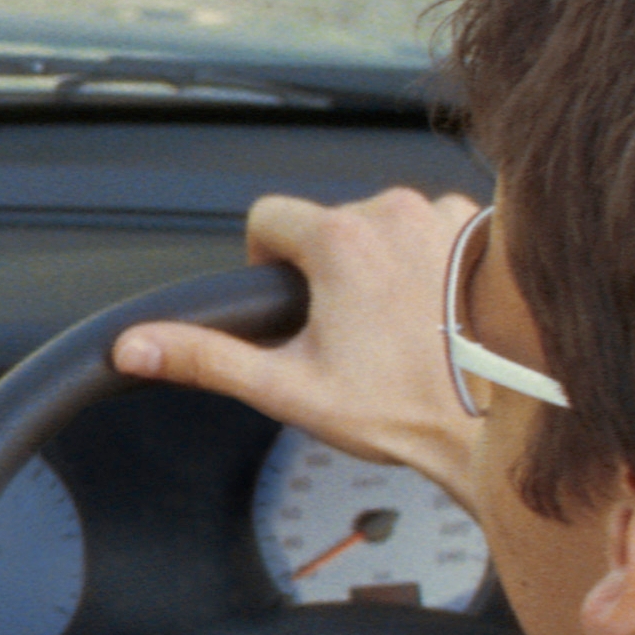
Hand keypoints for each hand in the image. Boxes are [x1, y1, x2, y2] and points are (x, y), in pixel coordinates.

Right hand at [114, 186, 491, 496]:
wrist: (498, 422)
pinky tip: (437, 310)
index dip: (265, 265)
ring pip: (380, 223)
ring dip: (379, 261)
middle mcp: (393, 211)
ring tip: (398, 325)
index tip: (292, 306)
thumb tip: (136, 348)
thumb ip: (206, 358)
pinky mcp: (481, 229)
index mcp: (339, 239)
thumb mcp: (287, 390)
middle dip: (327, 270)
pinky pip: (431, 226)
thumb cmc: (404, 409)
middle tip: (351, 333)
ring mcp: (443, 215)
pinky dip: (427, 259)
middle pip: (327, 222)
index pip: (267, 217)